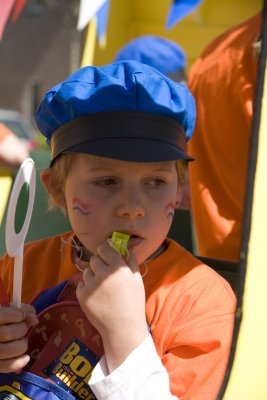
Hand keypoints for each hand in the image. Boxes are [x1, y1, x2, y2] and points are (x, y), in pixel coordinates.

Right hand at [0, 304, 37, 372]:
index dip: (18, 315)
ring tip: (22, 341)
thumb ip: (22, 310)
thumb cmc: (3, 322)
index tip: (22, 316)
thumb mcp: (8, 311)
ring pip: (7, 350)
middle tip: (23, 328)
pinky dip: (18, 363)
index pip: (2, 316)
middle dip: (22, 329)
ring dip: (21, 345)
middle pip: (8, 333)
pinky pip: (5, 366)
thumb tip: (34, 320)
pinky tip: (26, 358)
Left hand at [76, 242, 148, 371]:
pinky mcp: (82, 296)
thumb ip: (131, 262)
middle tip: (106, 274)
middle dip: (99, 263)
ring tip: (101, 287)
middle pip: (94, 259)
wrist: (122, 328)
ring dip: (92, 275)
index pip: (104, 248)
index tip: (107, 255)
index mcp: (118, 268)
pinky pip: (81, 284)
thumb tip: (128, 247)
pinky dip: (86, 287)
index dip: (105, 250)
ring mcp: (91, 285)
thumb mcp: (137, 281)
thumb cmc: (133, 304)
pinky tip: (96, 295)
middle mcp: (103, 274)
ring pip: (86, 271)